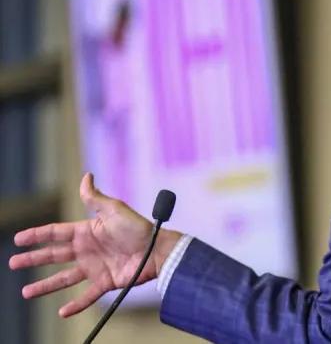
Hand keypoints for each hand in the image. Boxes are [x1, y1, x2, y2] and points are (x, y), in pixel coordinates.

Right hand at [7, 173, 181, 316]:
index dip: (37, 235)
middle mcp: (88, 250)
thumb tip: (86, 176)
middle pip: (54, 255)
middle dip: (33, 259)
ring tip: (27, 292)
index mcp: (87, 231)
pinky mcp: (106, 282)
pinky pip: (88, 295)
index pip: (56, 233)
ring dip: (46, 285)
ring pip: (64, 278)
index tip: (18, 239)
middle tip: (13, 263)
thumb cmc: (138, 227)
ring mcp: (96, 267)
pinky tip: (62, 312)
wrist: (158, 248)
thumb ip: (95, 197)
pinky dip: (76, 305)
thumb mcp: (114, 209)